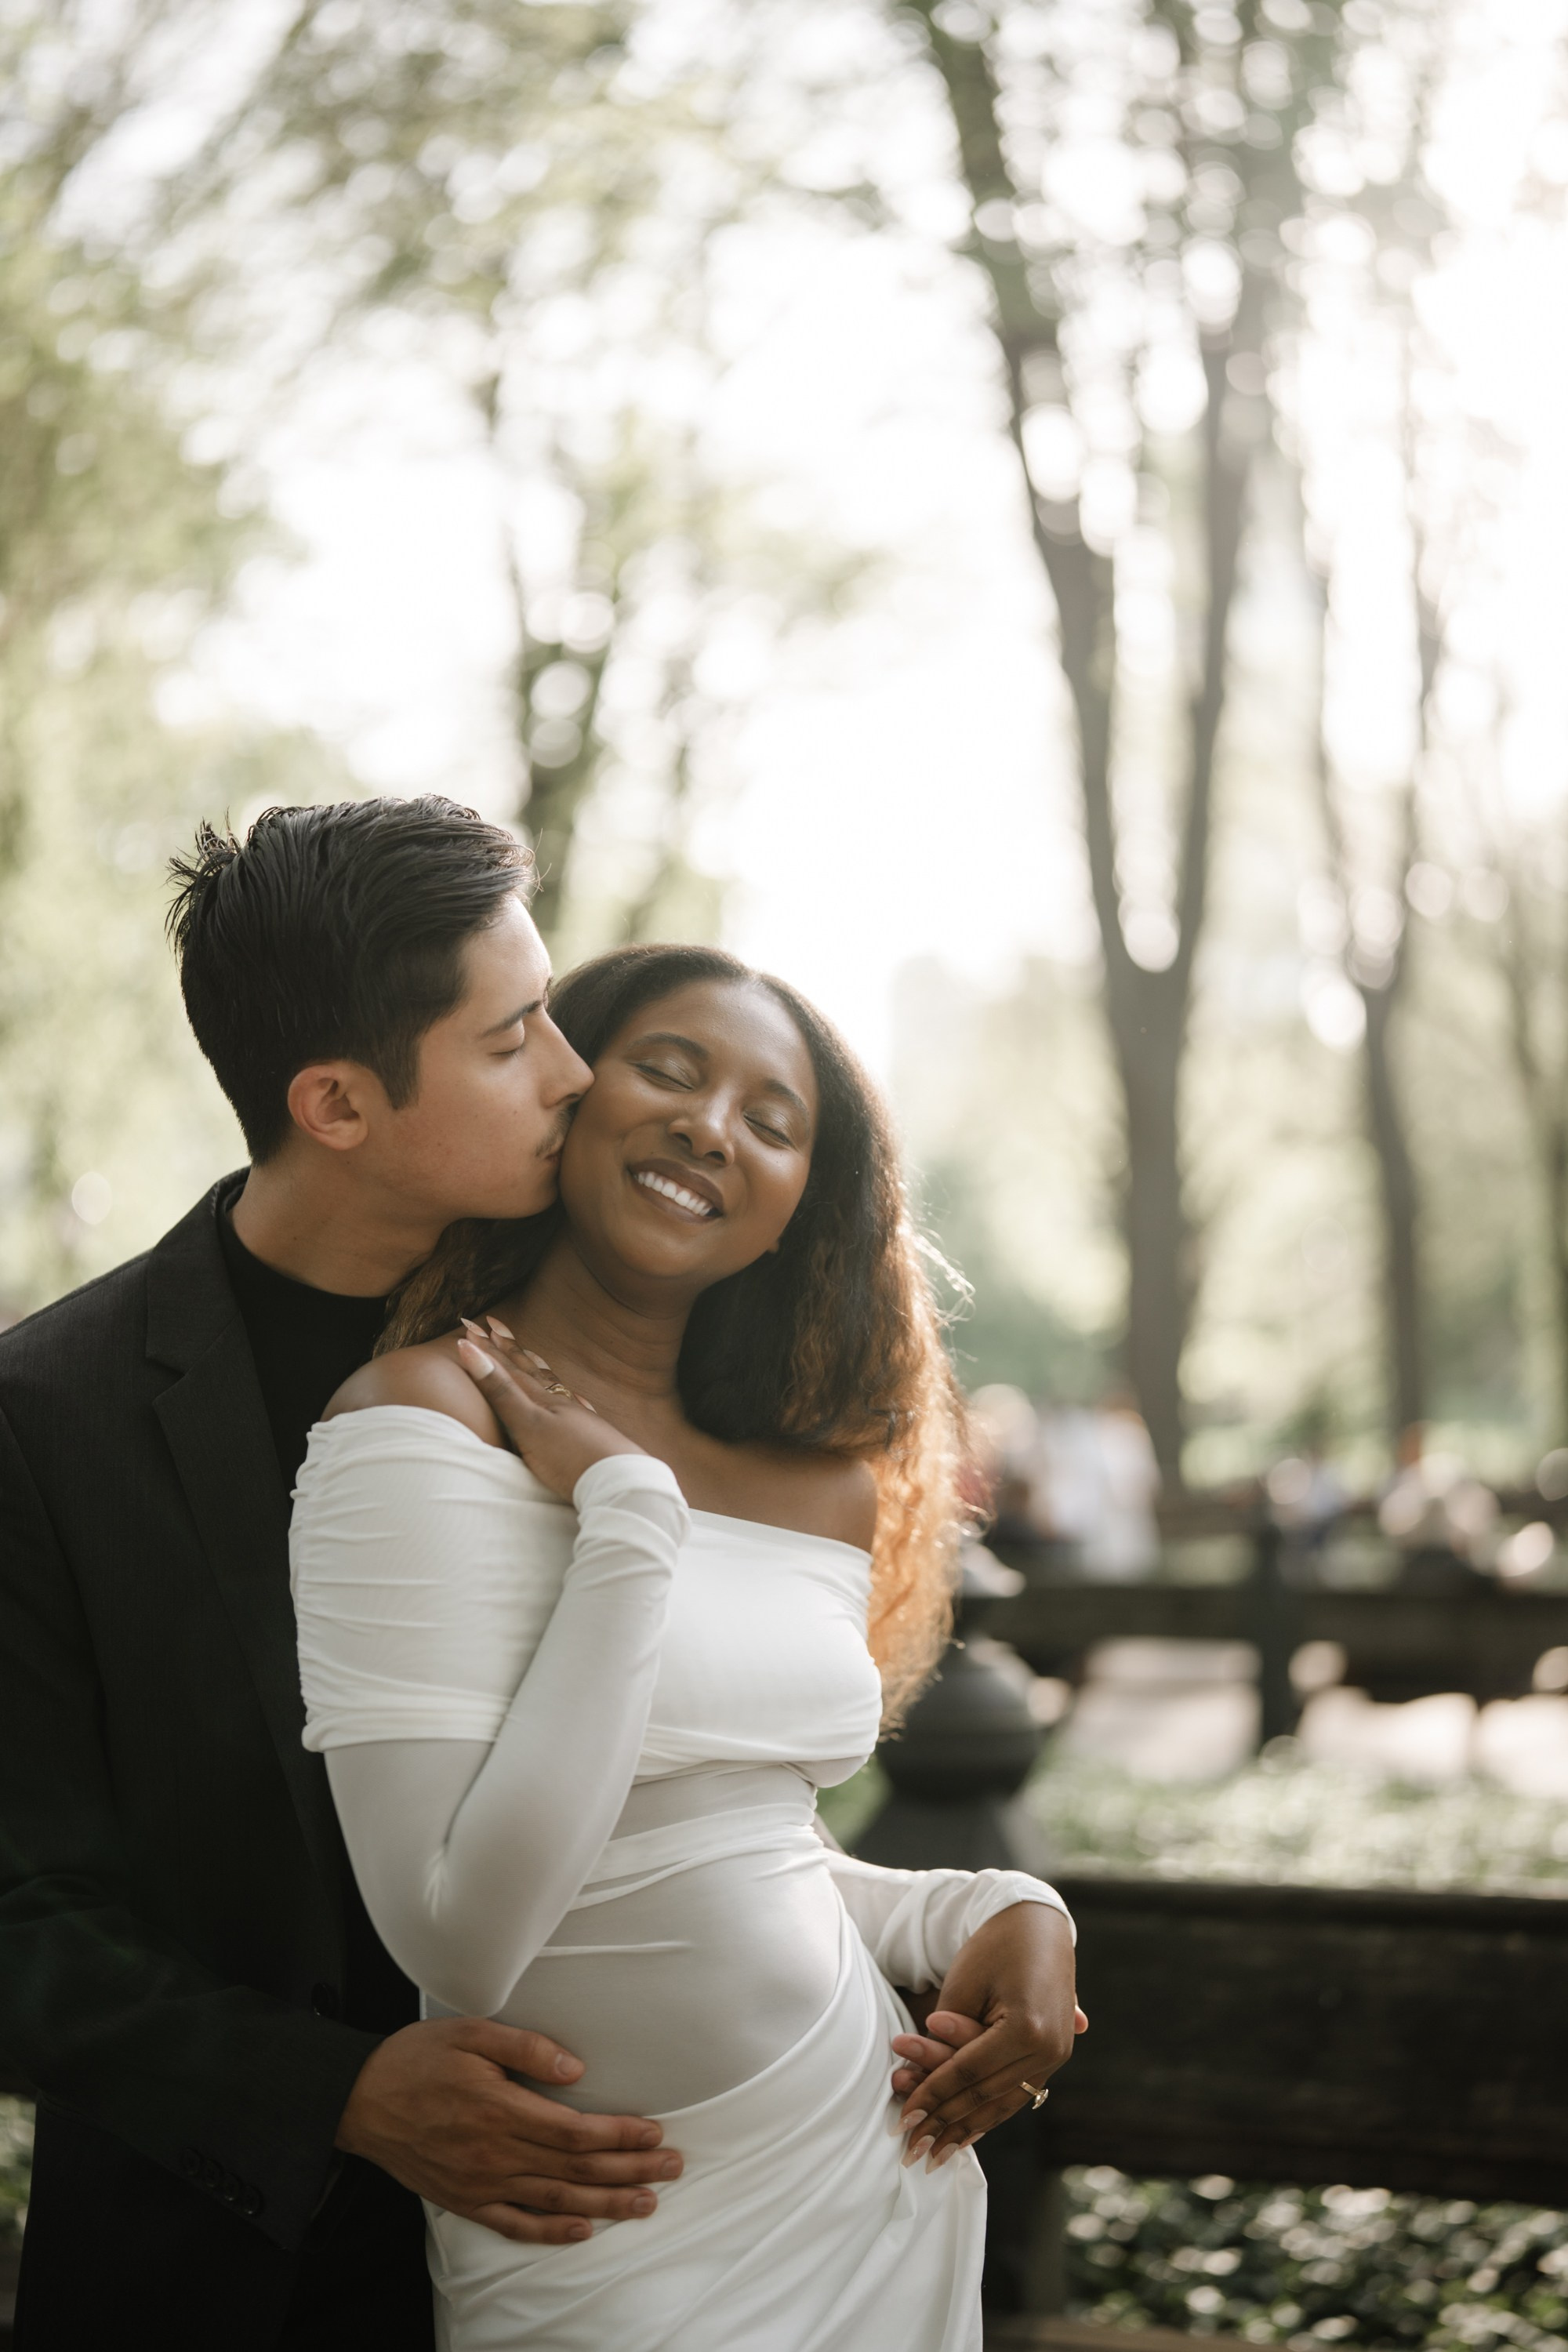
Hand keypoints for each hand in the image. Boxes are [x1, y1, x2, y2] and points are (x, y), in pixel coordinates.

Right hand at [336, 2016, 682, 2243]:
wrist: (360, 2100)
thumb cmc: (417, 2059)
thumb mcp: (470, 2032)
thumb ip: (526, 2048)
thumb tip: (576, 2070)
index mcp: (499, 2109)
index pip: (575, 2131)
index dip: (619, 2134)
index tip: (654, 2133)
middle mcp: (494, 2154)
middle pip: (575, 2168)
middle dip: (628, 2170)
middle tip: (671, 2169)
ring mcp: (480, 2183)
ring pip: (554, 2199)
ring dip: (603, 2203)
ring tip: (644, 2203)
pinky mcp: (465, 2200)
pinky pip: (514, 2224)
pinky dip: (551, 2230)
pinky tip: (581, 2230)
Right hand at [455, 1319, 643, 1500]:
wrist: (620, 1483)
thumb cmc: (570, 1458)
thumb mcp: (528, 1426)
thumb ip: (501, 1392)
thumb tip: (470, 1351)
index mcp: (543, 1401)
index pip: (509, 1369)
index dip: (488, 1349)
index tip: (470, 1326)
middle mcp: (562, 1404)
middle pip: (532, 1371)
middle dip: (509, 1350)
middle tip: (495, 1327)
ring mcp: (580, 1420)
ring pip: (555, 1387)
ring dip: (538, 1369)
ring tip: (531, 1355)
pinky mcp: (593, 1440)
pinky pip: (577, 1408)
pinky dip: (570, 1398)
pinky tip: (578, 1401)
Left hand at [895, 1903, 1086, 2165]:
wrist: (1037, 1922)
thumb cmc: (994, 1946)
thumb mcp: (963, 1984)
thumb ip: (947, 2037)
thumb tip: (923, 2084)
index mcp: (1028, 2029)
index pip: (968, 2072)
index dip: (932, 2096)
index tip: (903, 2120)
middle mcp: (1049, 2049)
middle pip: (986, 2095)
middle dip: (945, 2124)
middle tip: (912, 2151)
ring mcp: (1056, 2055)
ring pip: (1003, 2104)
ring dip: (967, 2130)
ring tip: (935, 2155)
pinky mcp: (1054, 2055)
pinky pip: (1018, 2095)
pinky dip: (990, 2115)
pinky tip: (968, 2136)